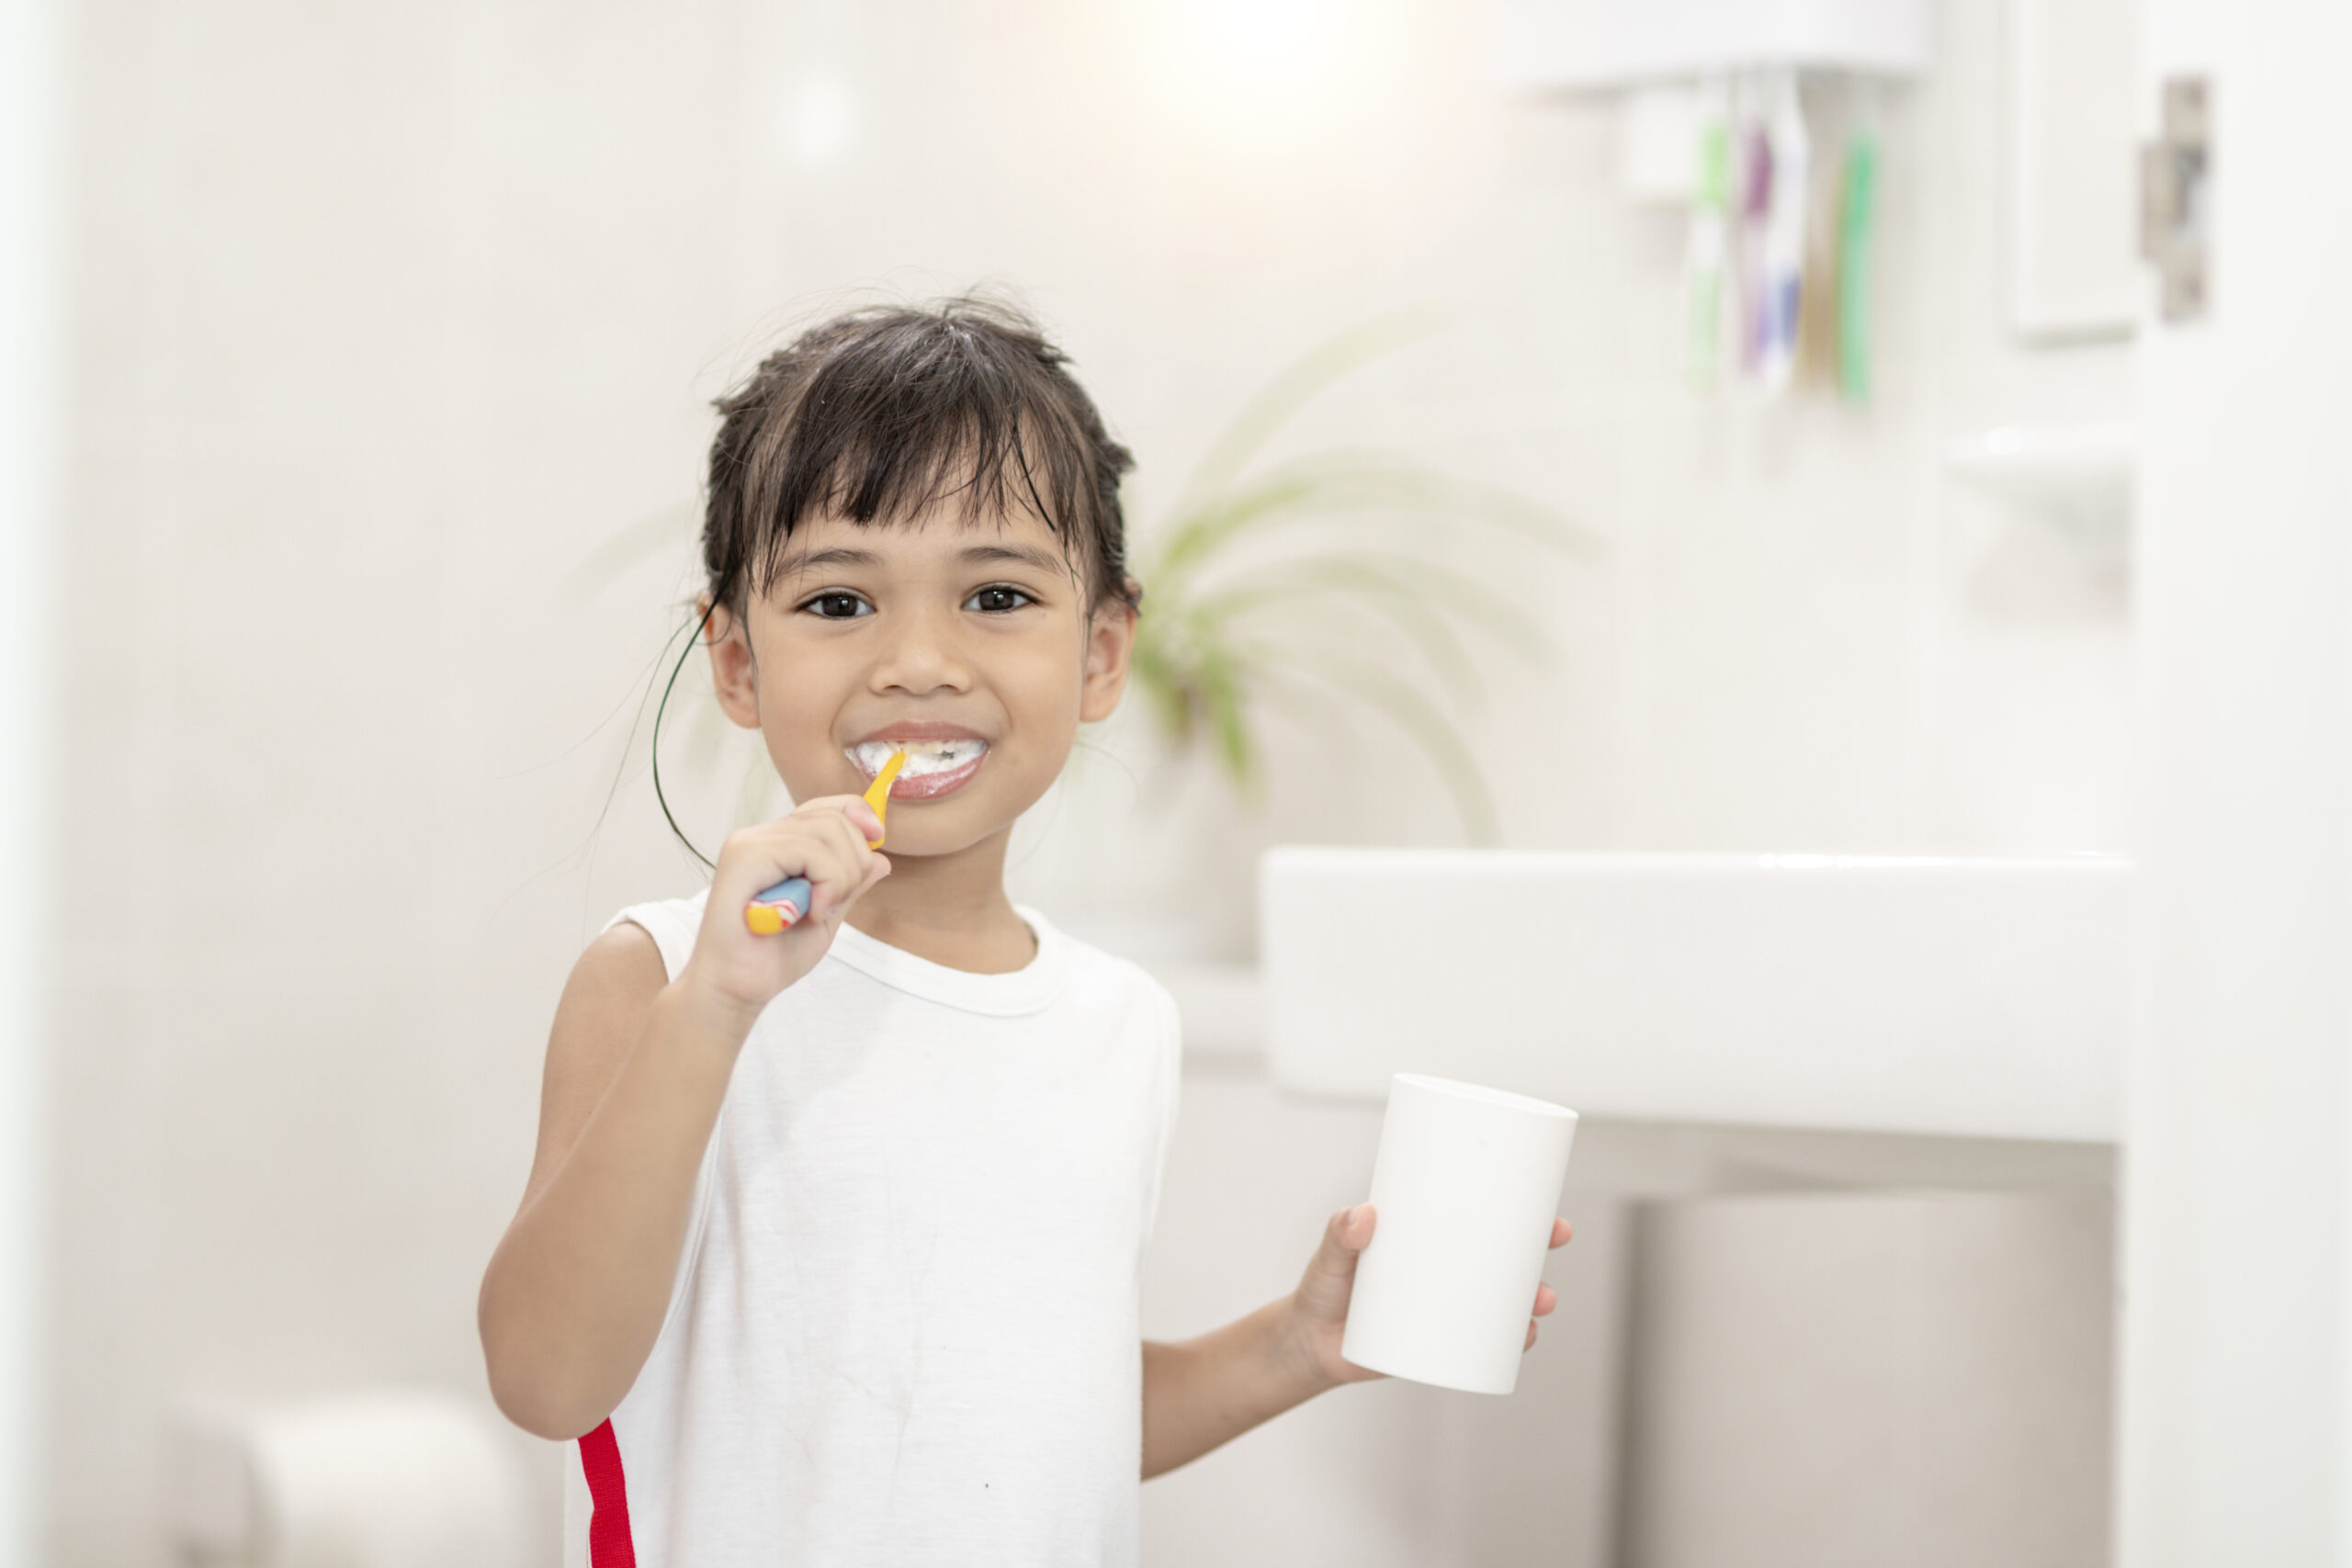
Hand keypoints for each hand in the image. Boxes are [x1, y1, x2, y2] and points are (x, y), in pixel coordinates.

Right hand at [679, 794, 889, 1018]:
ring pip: (827, 831)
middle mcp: (759, 837)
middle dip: (855, 861)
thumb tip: (881, 858)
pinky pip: (807, 851)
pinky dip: (826, 883)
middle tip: (835, 903)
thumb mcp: (825, 917)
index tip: (878, 840)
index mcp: (776, 846)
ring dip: (841, 878)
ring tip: (819, 912)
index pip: (824, 807)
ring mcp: (749, 844)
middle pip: (833, 817)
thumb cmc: (771, 959)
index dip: (857, 816)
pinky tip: (812, 913)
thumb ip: (849, 885)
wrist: (734, 990)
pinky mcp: (744, 858)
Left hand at [1278, 1205, 1573, 1394]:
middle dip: (1538, 1246)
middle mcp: (1444, 1270)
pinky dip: (1511, 1340)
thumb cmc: (1320, 1290)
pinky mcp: (1441, 1344)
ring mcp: (1446, 1308)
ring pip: (1504, 1299)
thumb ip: (1339, 1234)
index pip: (1477, 1216)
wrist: (1307, 1345)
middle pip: (1503, 1255)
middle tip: (1556, 1237)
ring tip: (1542, 1299)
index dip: (1515, 1207)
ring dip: (1533, 1296)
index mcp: (1425, 1238)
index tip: (1542, 1199)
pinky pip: (1487, 1342)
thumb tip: (1364, 1214)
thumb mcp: (1330, 1257)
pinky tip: (1526, 1337)